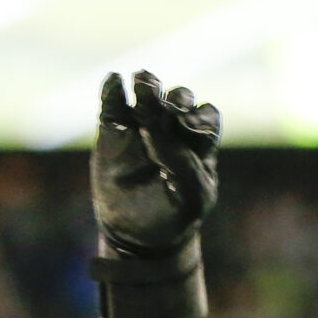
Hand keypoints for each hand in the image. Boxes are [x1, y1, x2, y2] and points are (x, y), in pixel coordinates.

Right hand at [92, 70, 220, 256]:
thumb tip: (154, 129)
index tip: (187, 132)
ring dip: (149, 86)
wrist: (139, 236)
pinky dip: (113, 91)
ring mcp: (142, 126)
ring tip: (143, 85)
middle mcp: (173, 128)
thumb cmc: (175, 216)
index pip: (205, 116)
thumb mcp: (192, 198)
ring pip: (148, 95)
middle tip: (168, 108)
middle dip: (176, 100)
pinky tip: (114, 81)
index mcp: (199, 142)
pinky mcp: (114, 131)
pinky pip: (113, 105)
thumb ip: (182, 163)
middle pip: (179, 100)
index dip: (199, 119)